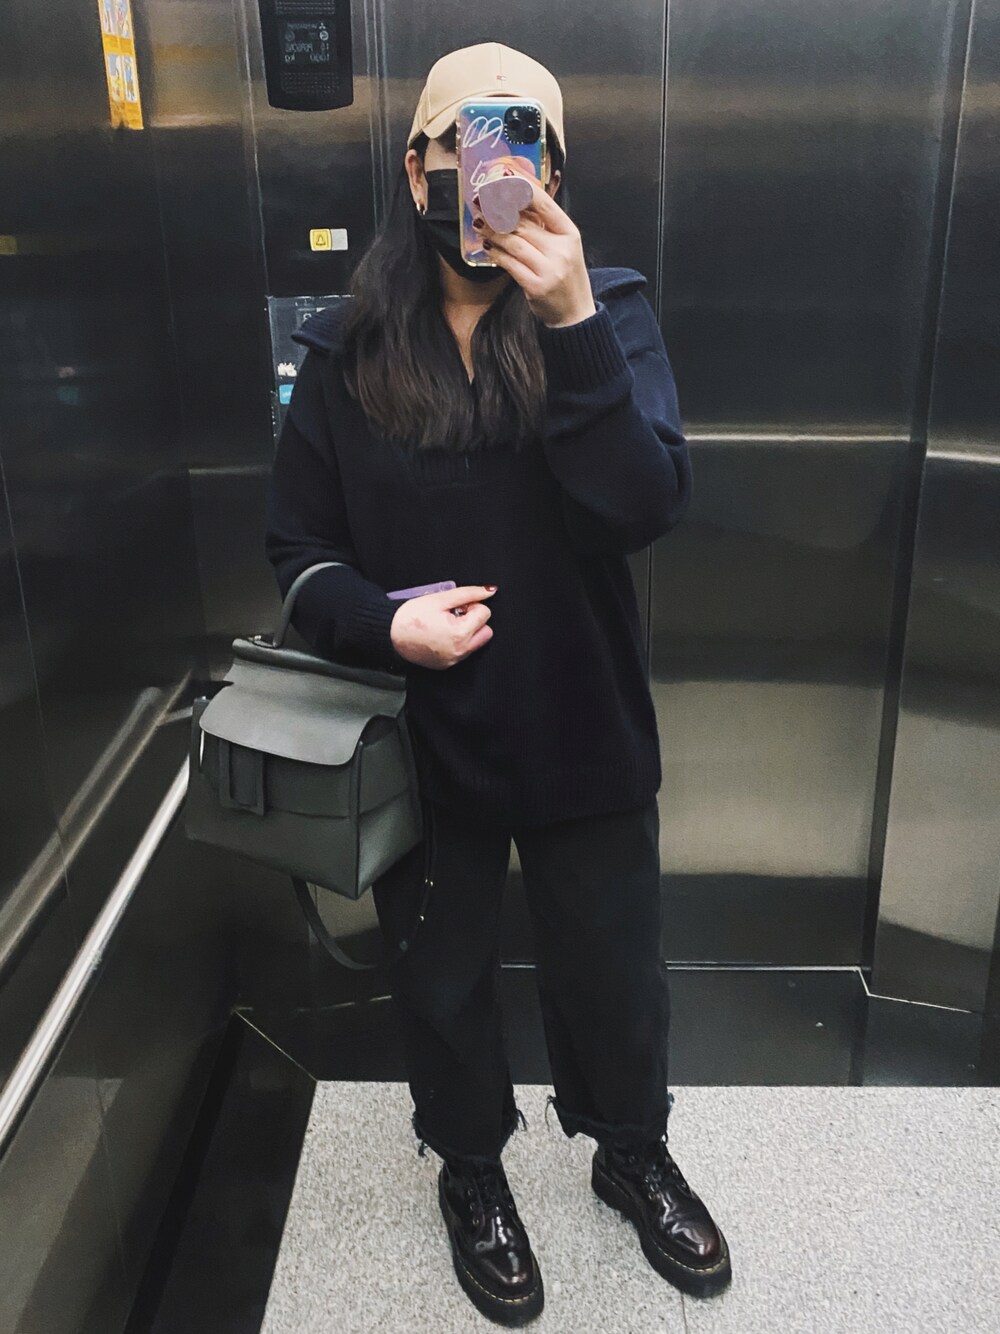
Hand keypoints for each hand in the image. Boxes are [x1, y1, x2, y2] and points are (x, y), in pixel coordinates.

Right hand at [390, 585, 495, 669]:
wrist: (389, 634)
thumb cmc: (410, 616)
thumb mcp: (440, 599)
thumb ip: (468, 593)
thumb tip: (490, 591)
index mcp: (460, 633)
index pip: (484, 613)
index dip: (470, 605)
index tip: (456, 606)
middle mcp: (460, 651)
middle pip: (486, 631)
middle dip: (474, 620)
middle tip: (454, 614)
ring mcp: (453, 660)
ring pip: (476, 643)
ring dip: (467, 632)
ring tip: (446, 624)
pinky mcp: (447, 665)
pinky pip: (463, 652)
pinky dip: (457, 642)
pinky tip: (441, 635)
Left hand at [472, 178, 597, 328]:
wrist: (575, 314)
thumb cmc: (566, 277)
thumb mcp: (564, 247)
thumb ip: (545, 227)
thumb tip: (514, 203)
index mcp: (570, 234)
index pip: (545, 204)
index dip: (522, 189)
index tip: (503, 178)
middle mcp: (561, 249)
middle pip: (523, 223)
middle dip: (497, 210)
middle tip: (479, 202)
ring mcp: (549, 269)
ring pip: (513, 242)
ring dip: (492, 231)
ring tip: (479, 223)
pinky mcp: (536, 286)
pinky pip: (509, 264)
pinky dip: (496, 253)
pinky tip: (487, 246)